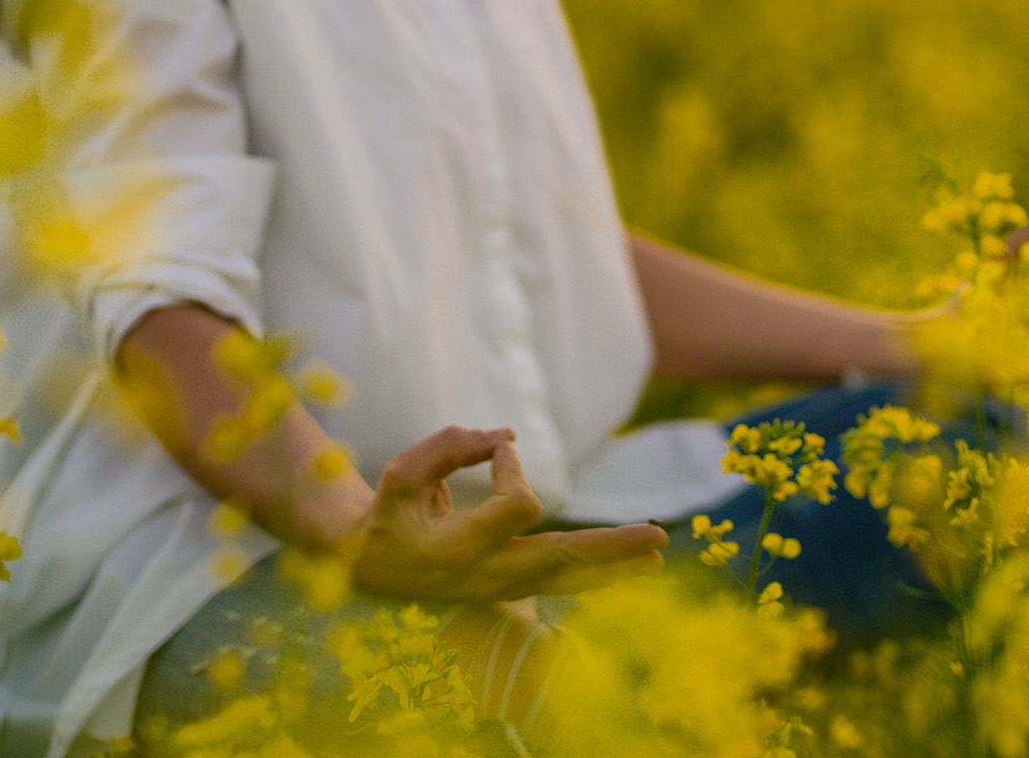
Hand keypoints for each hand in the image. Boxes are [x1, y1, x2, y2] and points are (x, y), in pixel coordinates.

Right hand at [348, 426, 666, 600]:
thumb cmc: (386, 514)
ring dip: (613, 566)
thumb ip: (450, 448)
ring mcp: (499, 591)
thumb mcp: (402, 474)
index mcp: (457, 552)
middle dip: (611, 549)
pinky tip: (627, 569)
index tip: (497, 448)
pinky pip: (559, 583)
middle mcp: (485, 579)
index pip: (516, 507)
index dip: (513, 468)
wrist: (369, 569)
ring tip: (656, 556)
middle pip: (562, 561)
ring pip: (567, 579)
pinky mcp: (507, 591)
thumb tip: (505, 436)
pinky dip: (593, 573)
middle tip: (659, 538)